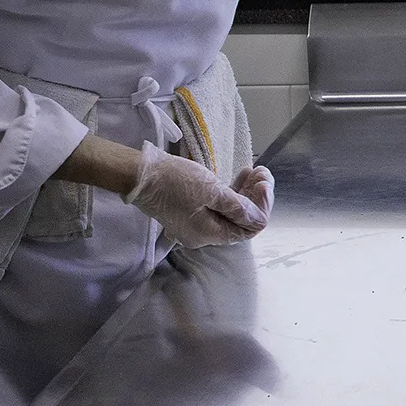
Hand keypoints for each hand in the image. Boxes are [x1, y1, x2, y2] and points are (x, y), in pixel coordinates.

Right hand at [125, 143, 267, 246]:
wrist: (140, 175)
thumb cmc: (175, 181)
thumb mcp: (211, 191)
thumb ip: (237, 207)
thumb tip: (258, 219)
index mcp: (209, 234)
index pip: (248, 228)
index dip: (261, 207)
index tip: (265, 183)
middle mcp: (203, 235)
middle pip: (241, 221)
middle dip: (256, 197)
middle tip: (262, 173)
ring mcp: (196, 223)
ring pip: (230, 212)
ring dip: (246, 192)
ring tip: (254, 171)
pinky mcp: (191, 210)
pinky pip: (218, 206)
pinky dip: (231, 192)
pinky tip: (241, 175)